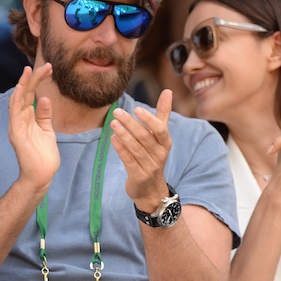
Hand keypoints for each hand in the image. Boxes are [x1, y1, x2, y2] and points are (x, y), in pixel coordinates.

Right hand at [8, 64, 59, 195]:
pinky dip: (16, 100)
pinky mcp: (16, 134)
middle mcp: (20, 120)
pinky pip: (14, 114)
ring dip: (23, 85)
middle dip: (34, 79)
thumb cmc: (44, 156)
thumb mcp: (48, 131)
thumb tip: (45, 99)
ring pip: (18, 100)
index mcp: (28, 118)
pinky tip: (20, 89)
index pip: (31, 95)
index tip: (49, 69)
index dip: (38, 81)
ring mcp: (17, 126)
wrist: (41, 176)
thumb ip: (45, 116)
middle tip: (46, 65)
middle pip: (25, 94)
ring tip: (29, 71)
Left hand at [110, 89, 172, 210]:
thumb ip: (163, 114)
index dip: (148, 119)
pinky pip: (128, 160)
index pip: (160, 130)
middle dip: (130, 123)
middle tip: (116, 112)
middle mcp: (160, 155)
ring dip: (123, 134)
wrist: (151, 189)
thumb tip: (168, 91)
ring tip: (113, 123)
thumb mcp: (161, 136)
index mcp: (166, 144)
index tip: (136, 108)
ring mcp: (149, 167)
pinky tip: (113, 138)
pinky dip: (120, 148)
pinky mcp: (138, 176)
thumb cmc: (154, 156)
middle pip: (144, 137)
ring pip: (135, 148)